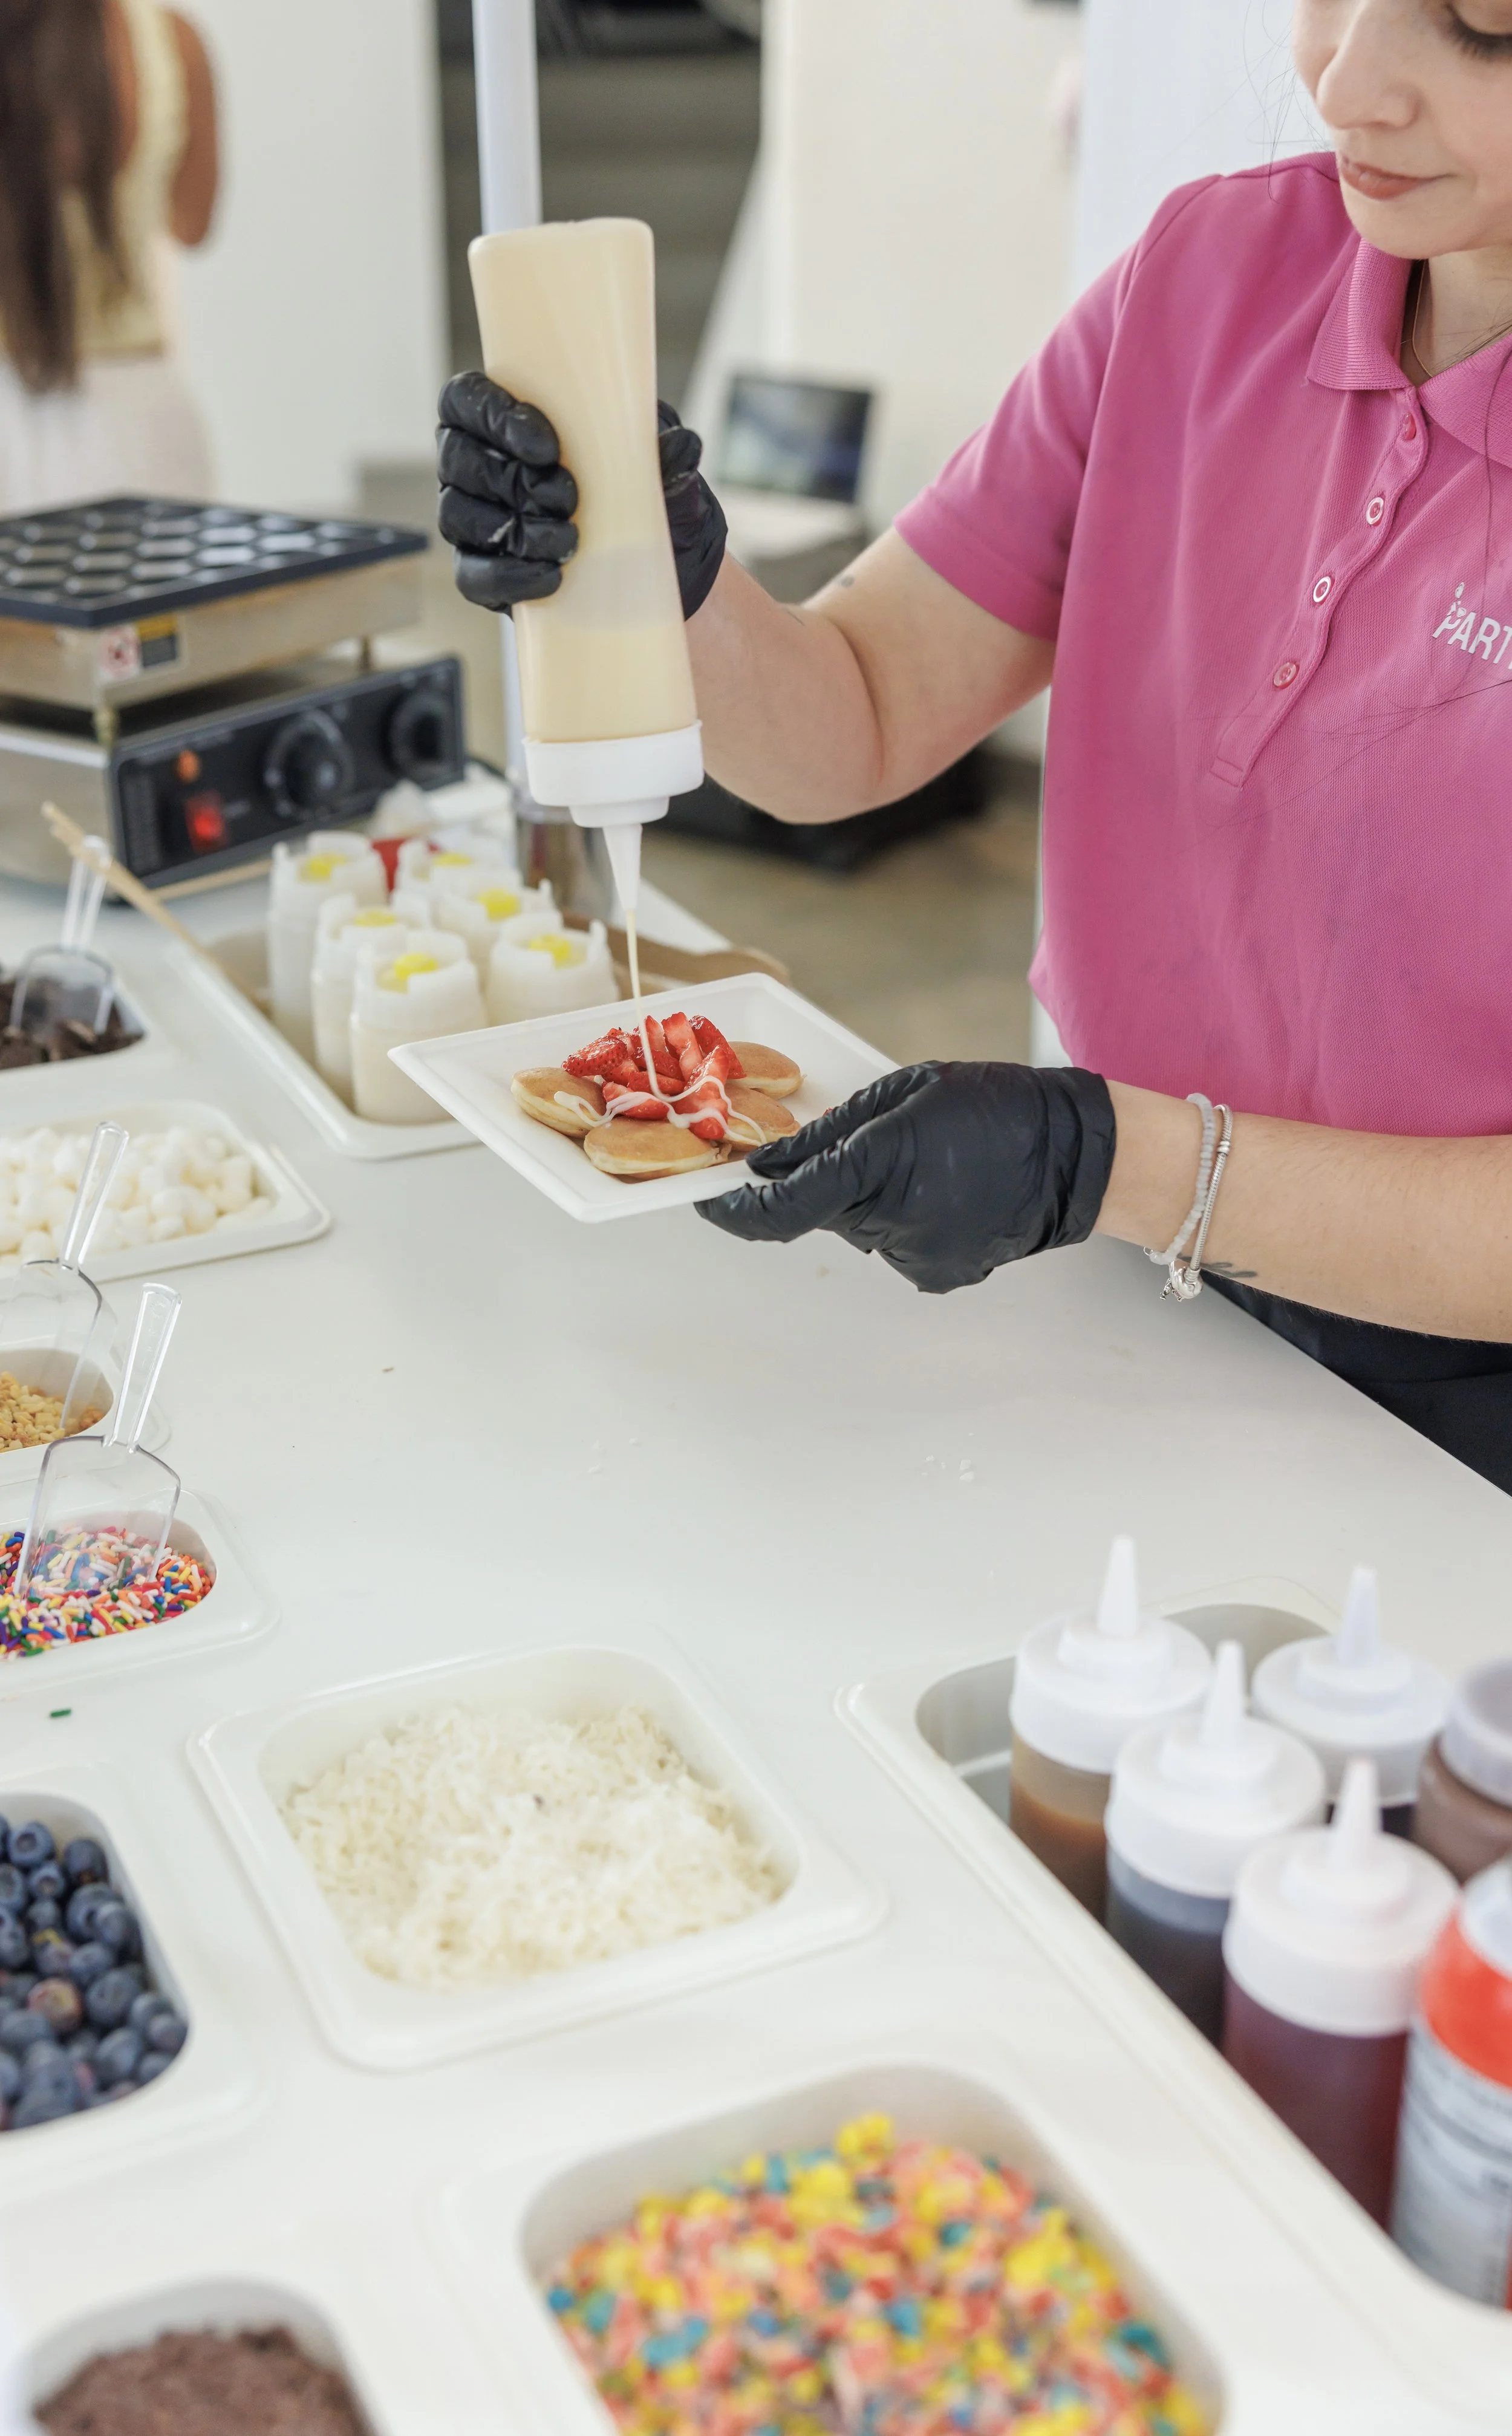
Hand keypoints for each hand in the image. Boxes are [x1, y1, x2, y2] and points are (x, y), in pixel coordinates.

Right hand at [437, 376, 727, 618]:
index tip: (548, 446)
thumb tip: (684, 445)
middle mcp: (474, 465)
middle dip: (513, 480)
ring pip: (459, 516)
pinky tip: (553, 577)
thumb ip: (667, 452)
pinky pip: (474, 575)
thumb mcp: (661, 467)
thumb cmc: (645, 494)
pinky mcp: (482, 570)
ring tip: (569, 540)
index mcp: (501, 420)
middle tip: (569, 498)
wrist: (656, 562)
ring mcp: (473, 519)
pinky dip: (511, 576)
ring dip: (515, 529)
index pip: (465, 401)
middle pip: (459, 460)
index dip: (493, 416)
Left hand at [697, 1062, 1116, 1293]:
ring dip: (869, 1199)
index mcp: (877, 1166)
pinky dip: (903, 1220)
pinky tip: (946, 1193)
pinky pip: (894, 1246)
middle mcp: (890, 1223)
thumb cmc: (994, 1106)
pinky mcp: (938, 1274)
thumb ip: (831, 1133)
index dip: (735, 1209)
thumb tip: (771, 1162)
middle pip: (822, 1211)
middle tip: (871, 1147)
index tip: (708, 1199)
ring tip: (928, 1164)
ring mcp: (916, 1257)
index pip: (781, 1207)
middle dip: (825, 1183)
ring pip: (859, 1228)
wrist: (1073, 1155)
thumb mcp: (904, 1092)